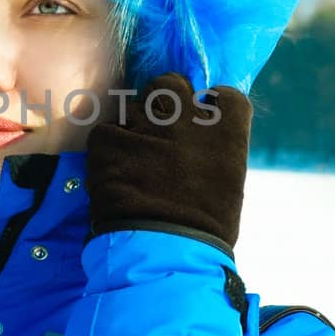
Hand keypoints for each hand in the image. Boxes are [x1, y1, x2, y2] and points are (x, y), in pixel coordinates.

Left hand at [85, 72, 252, 254]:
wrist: (162, 250)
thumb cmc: (205, 226)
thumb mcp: (227, 182)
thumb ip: (216, 150)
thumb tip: (201, 141)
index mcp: (226, 128)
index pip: (224, 95)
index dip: (211, 106)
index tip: (203, 120)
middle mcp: (187, 115)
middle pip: (171, 84)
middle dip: (165, 101)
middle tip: (160, 130)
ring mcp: (145, 123)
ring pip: (134, 105)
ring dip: (135, 126)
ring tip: (135, 159)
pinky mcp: (109, 137)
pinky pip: (107, 131)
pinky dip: (109, 148)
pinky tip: (116, 172)